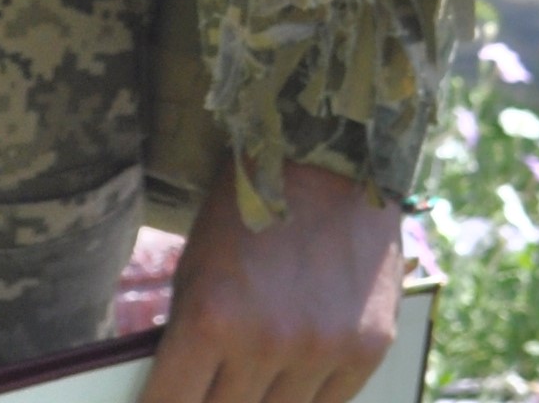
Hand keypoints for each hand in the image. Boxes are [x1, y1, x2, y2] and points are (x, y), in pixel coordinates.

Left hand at [138, 161, 403, 402]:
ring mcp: (322, 348)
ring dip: (263, 398)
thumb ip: (186, 344)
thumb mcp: (194, 272)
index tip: (170, 400)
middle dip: (213, 402)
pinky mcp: (368, 347)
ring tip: (258, 367)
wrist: (332, 159)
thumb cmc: (249, 212)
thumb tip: (184, 397)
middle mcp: (267, 341)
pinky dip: (309, 395)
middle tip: (217, 380)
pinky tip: (298, 369)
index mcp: (211, 318)